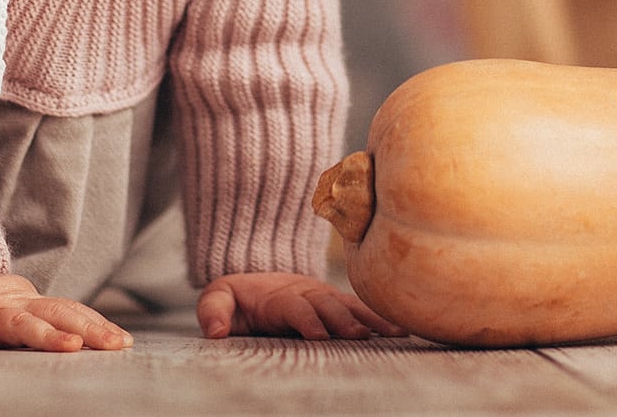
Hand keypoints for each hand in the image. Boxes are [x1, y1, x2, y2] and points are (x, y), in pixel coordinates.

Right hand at [0, 274, 133, 354]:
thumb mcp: (20, 314)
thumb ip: (48, 325)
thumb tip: (90, 345)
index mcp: (33, 305)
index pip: (71, 312)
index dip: (98, 324)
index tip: (124, 341)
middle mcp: (15, 307)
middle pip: (56, 315)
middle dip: (88, 330)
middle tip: (114, 344)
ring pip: (19, 324)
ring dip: (46, 335)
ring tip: (70, 346)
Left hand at [196, 271, 405, 340]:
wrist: (259, 281)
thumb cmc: (237, 298)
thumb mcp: (218, 297)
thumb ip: (213, 310)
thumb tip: (216, 331)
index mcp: (278, 295)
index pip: (295, 306)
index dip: (306, 319)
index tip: (318, 335)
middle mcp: (306, 292)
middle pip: (328, 305)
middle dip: (343, 320)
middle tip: (360, 336)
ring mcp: (324, 297)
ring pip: (350, 305)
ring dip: (371, 318)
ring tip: (395, 332)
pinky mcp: (337, 304)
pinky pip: (361, 310)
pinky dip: (380, 318)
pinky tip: (403, 329)